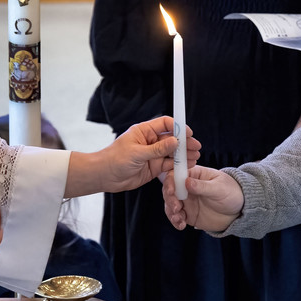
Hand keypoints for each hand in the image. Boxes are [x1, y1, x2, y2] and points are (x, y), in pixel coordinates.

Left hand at [64, 116, 200, 196]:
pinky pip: (169, 165)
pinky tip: (187, 165)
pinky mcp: (154, 167)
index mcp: (144, 132)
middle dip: (184, 142)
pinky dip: (178, 165)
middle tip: (196, 146)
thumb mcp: (137, 153)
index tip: (188, 133)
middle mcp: (150, 142)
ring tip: (195, 157)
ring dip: (183, 154)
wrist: (104, 176)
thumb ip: (157, 149)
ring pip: (172, 152)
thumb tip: (175, 141)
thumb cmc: (115, 160)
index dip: (177, 127)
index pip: (165, 124)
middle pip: (171, 139)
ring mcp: (153, 155)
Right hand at [163, 164, 243, 231]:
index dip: (170, 182)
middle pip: (170, 190)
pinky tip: (181, 225)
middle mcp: (186, 187)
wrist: (238, 210)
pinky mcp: (187, 213)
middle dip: (170, 199)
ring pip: (170, 204)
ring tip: (179, 219)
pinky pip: (176, 216)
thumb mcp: (219, 188)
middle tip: (176, 208)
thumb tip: (186, 182)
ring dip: (171, 212)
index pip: (176, 174)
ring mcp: (186, 200)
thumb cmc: (231, 192)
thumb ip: (202, 186)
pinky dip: (175, 221)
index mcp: (193, 174)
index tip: (171, 191)